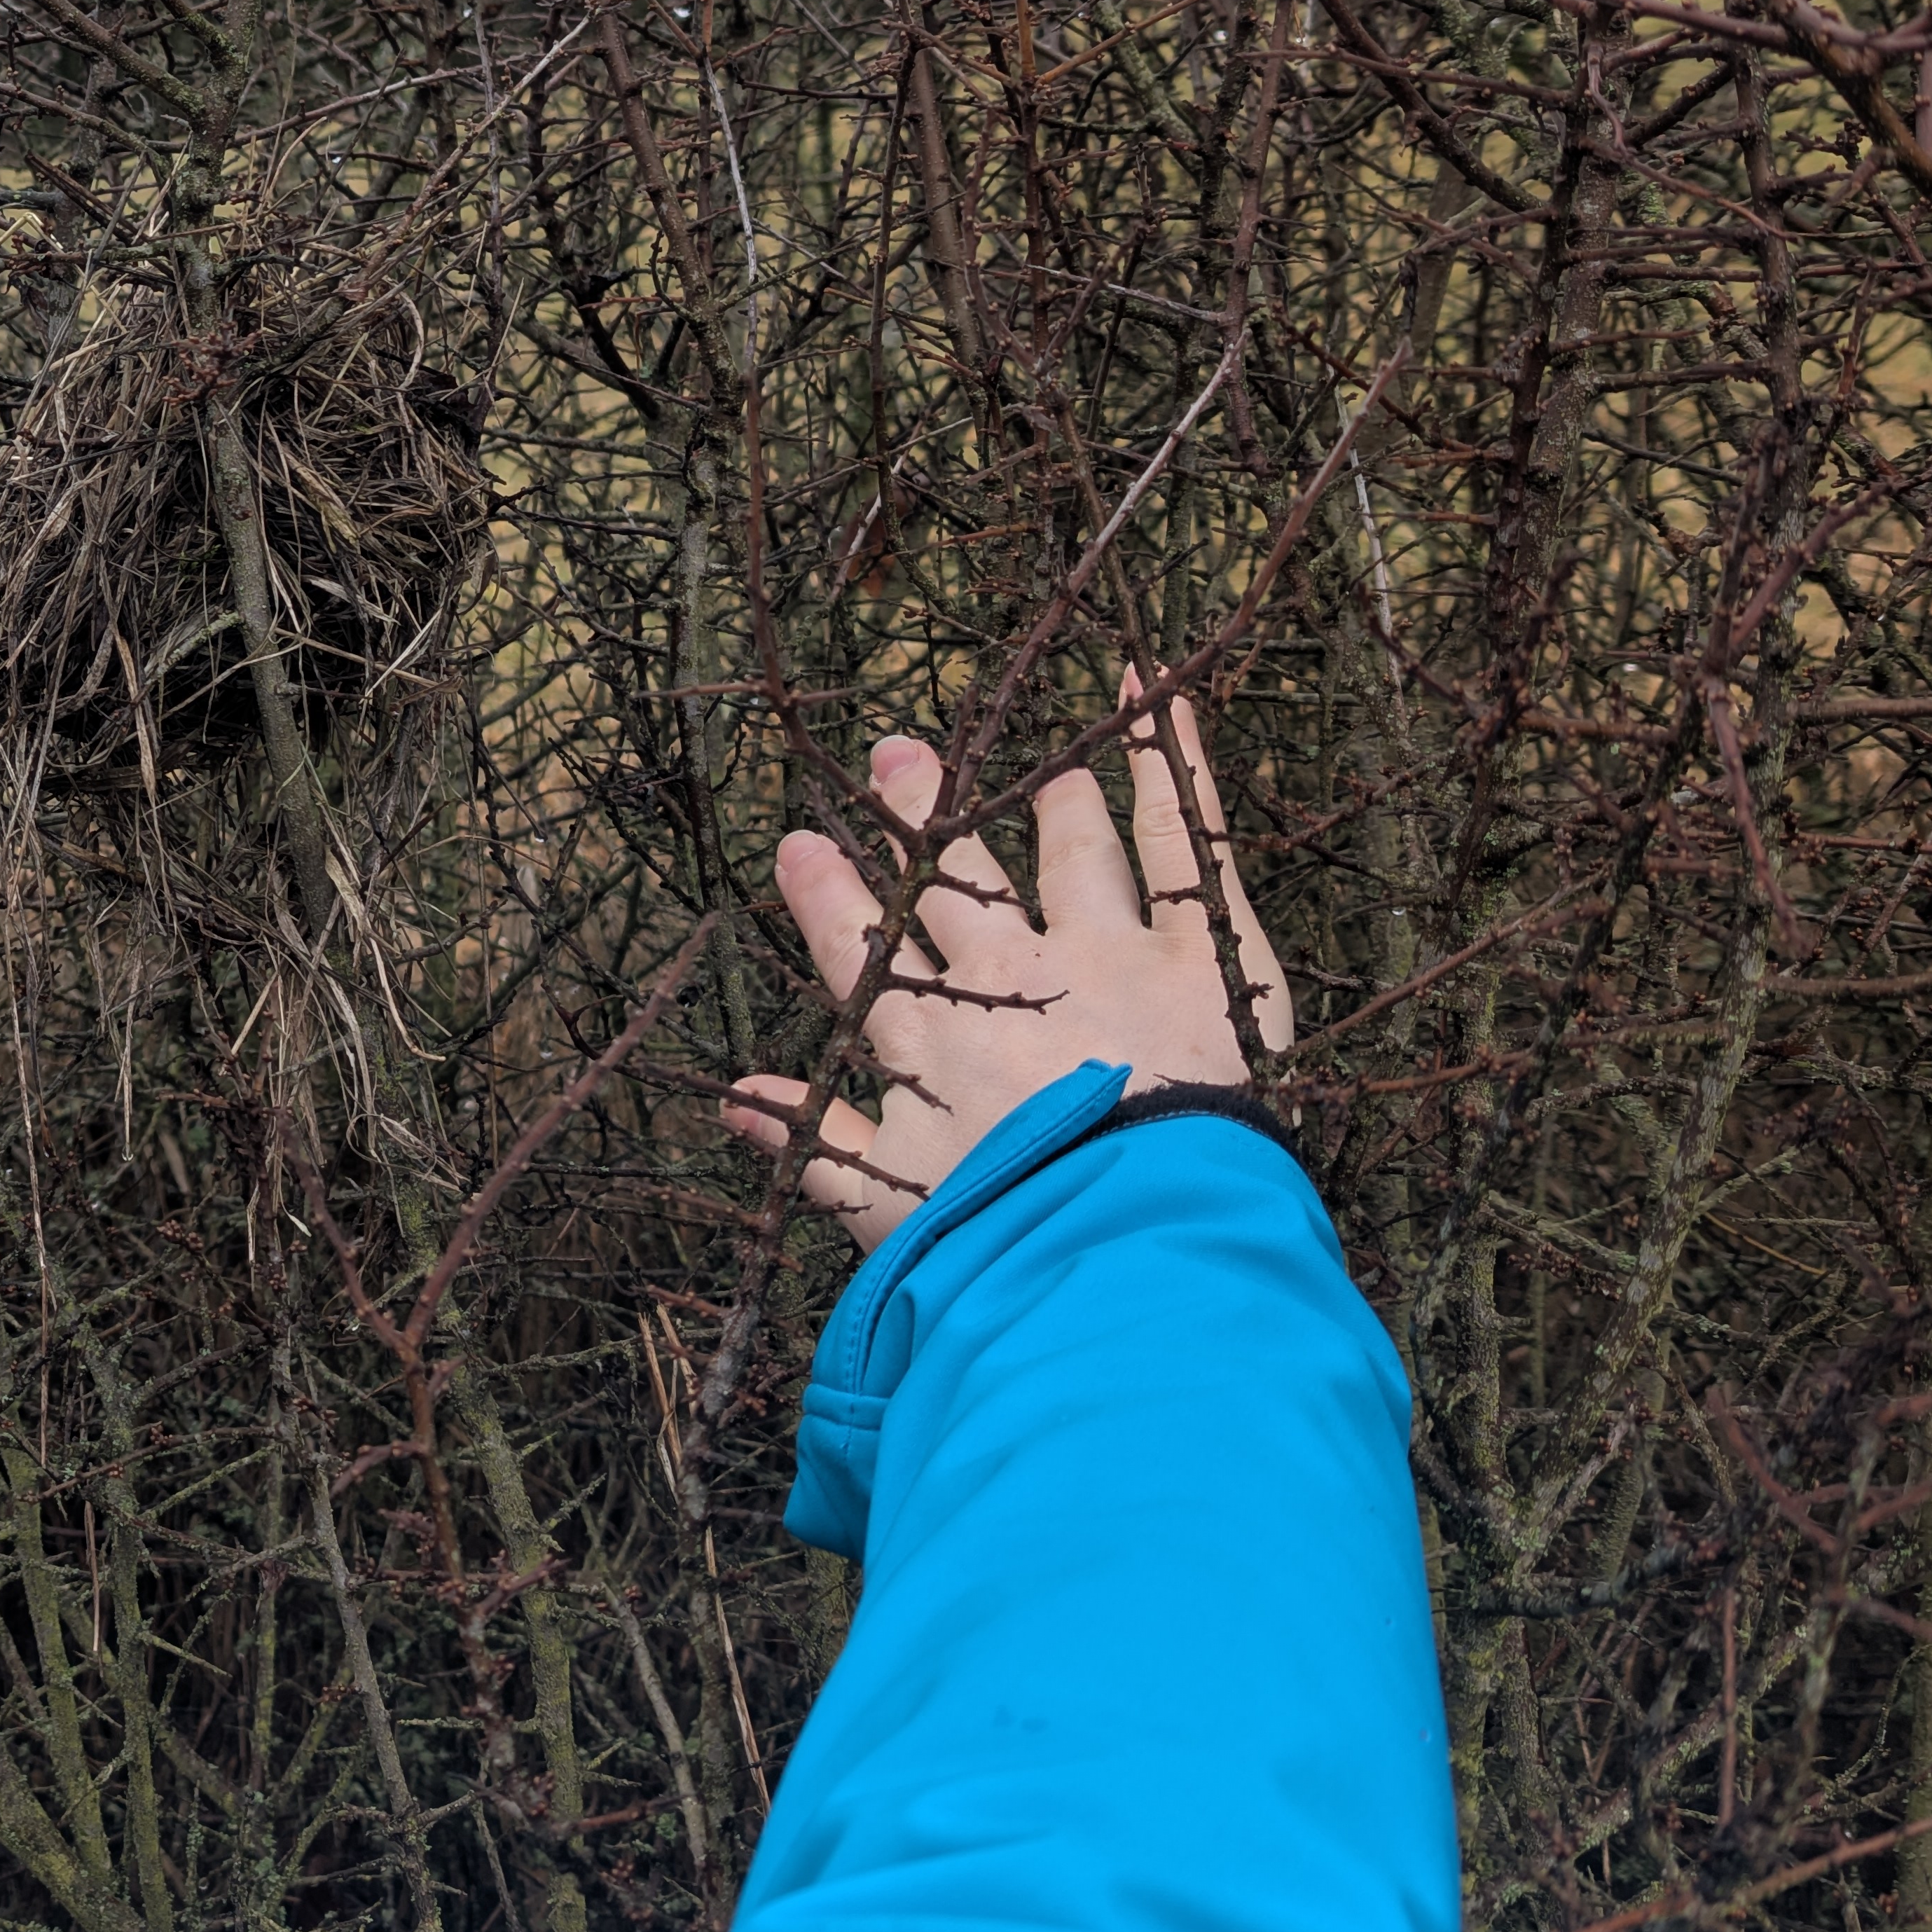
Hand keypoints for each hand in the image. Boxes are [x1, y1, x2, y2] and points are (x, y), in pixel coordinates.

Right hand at [726, 674, 1290, 1235]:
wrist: (1119, 1239)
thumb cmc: (998, 1238)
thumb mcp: (883, 1205)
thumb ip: (815, 1143)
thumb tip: (735, 1100)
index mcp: (933, 1041)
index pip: (866, 958)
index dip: (829, 902)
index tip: (798, 847)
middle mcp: (1008, 977)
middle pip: (959, 884)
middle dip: (923, 819)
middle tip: (898, 756)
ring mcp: (1103, 953)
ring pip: (1072, 856)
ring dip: (1052, 803)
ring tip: (1040, 766)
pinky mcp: (1197, 949)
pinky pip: (1182, 838)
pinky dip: (1168, 759)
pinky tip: (1154, 693)